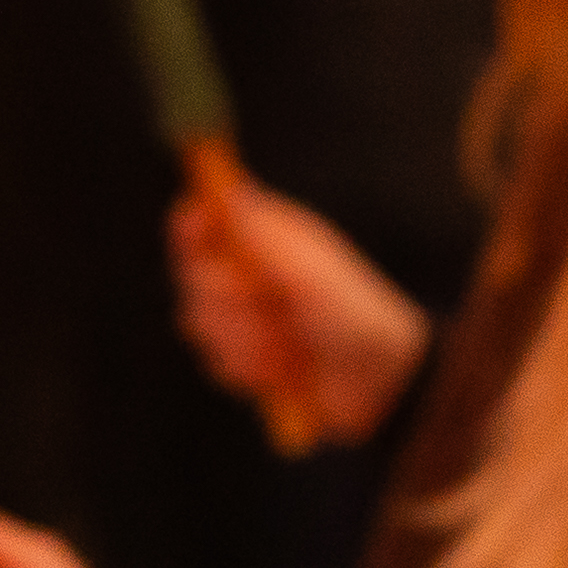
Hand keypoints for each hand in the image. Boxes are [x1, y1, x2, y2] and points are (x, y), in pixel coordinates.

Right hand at [171, 169, 423, 453]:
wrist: (376, 379)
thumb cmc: (351, 312)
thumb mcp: (307, 269)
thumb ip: (258, 233)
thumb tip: (222, 188)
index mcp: (263, 239)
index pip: (202, 220)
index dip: (191, 227)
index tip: (196, 235)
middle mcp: (244, 273)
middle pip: (191, 276)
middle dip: (230, 301)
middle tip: (271, 306)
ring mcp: (240, 317)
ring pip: (199, 325)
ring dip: (248, 341)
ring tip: (291, 345)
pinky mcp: (241, 358)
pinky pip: (215, 362)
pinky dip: (250, 370)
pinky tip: (284, 368)